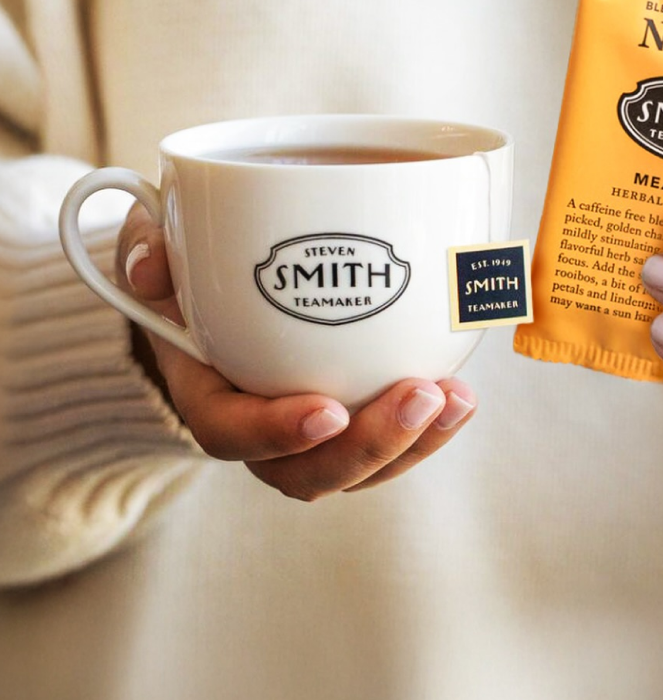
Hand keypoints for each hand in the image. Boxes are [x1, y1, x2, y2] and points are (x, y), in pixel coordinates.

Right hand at [115, 204, 476, 498]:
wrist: (211, 295)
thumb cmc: (186, 272)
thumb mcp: (153, 247)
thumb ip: (145, 250)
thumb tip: (152, 266)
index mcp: (205, 390)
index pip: (229, 432)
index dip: (275, 432)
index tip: (327, 411)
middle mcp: (258, 426)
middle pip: (307, 472)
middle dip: (368, 446)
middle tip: (421, 396)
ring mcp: (308, 428)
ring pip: (357, 467)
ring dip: (413, 444)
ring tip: (458, 400)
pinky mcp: (351, 413)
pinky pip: (386, 440)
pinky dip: (427, 425)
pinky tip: (462, 393)